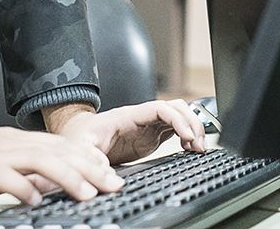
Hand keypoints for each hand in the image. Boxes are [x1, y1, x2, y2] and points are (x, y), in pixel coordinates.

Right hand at [0, 114, 124, 219]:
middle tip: (114, 183)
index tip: (111, 174)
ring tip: (88, 193)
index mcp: (11, 142)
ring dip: (67, 176)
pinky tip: (36, 199)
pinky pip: (4, 176)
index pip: (59, 146)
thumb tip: (49, 186)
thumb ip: (20, 174)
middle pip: (57, 150)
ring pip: (39, 159)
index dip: (88, 159)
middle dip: (90, 167)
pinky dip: (23, 187)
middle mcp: (5, 143)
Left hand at [44, 99, 207, 165]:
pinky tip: (190, 149)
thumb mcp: (82, 146)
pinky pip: (177, 129)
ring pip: (179, 116)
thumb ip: (91, 156)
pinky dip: (188, 136)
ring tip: (198, 148)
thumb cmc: (81, 137)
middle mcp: (143, 117)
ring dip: (193, 128)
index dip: (178, 119)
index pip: (161, 108)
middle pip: (176, 107)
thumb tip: (105, 170)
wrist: (81, 136)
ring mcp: (149, 125)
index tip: (187, 136)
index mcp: (130, 115)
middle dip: (192, 122)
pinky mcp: (152, 135)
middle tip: (198, 144)